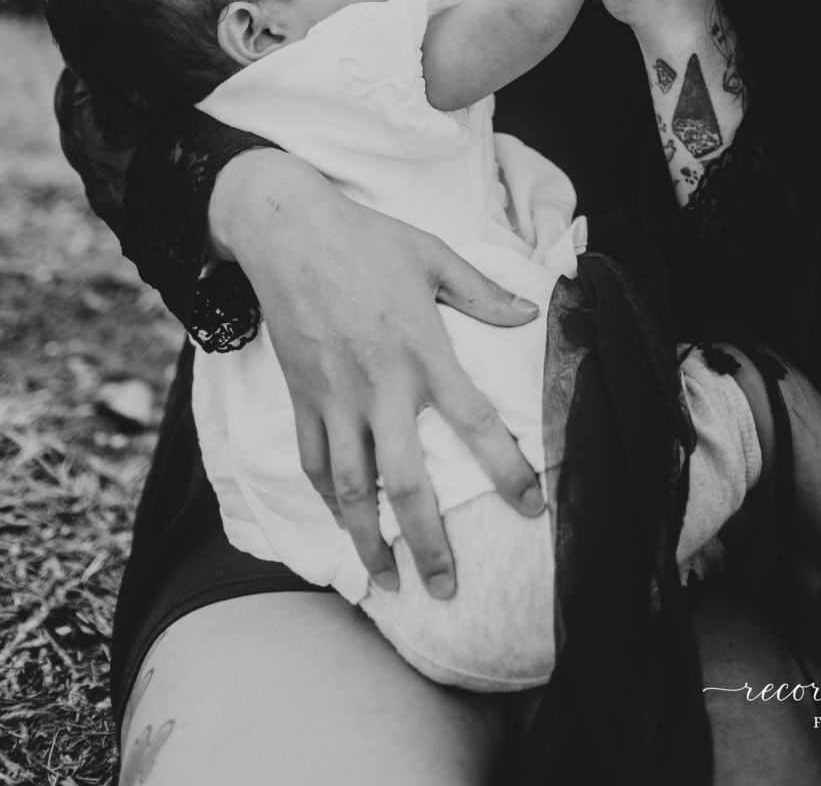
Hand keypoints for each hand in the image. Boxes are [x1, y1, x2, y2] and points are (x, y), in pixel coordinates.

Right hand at [210, 149, 545, 598]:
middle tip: (449, 589)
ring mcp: (334, 398)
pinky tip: (346, 527)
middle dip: (429, 543)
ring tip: (390, 584)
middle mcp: (379, 386)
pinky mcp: (302, 398)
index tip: (533, 508)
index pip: (475, 423)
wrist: (287, 231)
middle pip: (406, 483)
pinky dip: (330, 502)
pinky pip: (315, 464)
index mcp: (423, 351)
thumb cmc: (367, 241)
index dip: (507, 471)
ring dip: (370, 542)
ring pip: (352, 490)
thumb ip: (482, 293)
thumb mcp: (434, 257)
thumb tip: (530, 314)